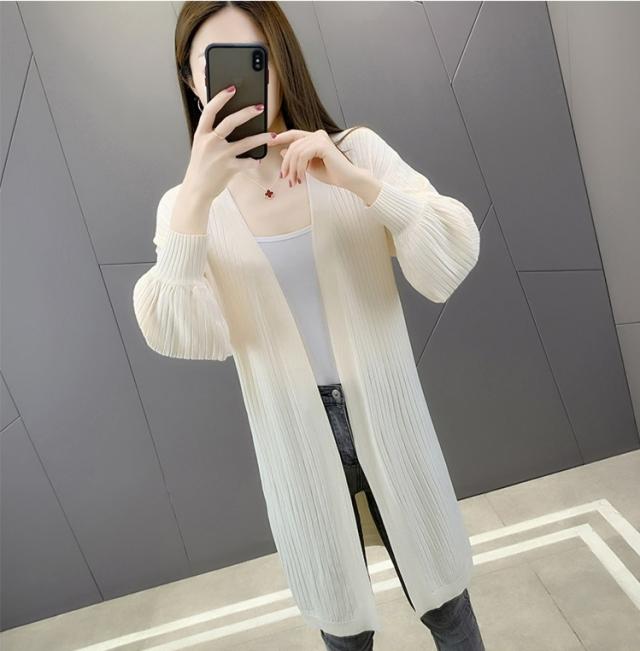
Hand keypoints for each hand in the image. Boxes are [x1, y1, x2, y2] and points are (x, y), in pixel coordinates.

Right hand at [183, 87, 276, 202]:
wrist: (196, 189)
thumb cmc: (202, 166)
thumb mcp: (201, 146)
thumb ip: (212, 133)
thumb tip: (227, 118)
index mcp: (201, 134)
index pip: (210, 110)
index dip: (221, 97)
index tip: (232, 88)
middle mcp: (210, 142)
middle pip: (230, 122)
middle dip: (247, 112)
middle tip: (260, 107)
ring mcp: (220, 155)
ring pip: (245, 142)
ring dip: (261, 137)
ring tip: (273, 135)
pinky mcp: (229, 168)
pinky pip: (247, 162)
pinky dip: (255, 161)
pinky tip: (259, 160)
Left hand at [267, 129, 362, 188]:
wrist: (347, 179)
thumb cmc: (331, 173)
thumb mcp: (309, 166)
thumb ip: (297, 159)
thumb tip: (283, 152)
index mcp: (314, 137)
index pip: (294, 135)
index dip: (280, 138)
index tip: (269, 143)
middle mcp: (317, 134)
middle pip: (292, 146)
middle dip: (286, 164)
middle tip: (285, 178)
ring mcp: (320, 138)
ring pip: (296, 152)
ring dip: (292, 169)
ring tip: (294, 181)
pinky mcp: (322, 145)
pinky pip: (303, 155)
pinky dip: (299, 168)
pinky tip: (302, 177)